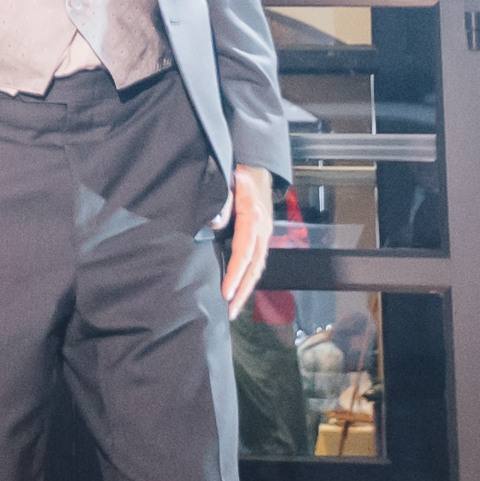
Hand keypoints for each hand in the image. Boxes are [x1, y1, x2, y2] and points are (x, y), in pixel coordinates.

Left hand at [220, 163, 275, 306]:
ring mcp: (265, 235)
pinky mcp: (262, 237)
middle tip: (230, 311)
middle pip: (254, 268)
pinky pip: (257, 262)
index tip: (225, 292)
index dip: (234, 274)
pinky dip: (249, 278)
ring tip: (233, 307)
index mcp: (254, 219)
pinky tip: (240, 289)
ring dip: (246, 289)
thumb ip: (223, 203)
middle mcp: (263, 230)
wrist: (258, 170)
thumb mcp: (230, 182)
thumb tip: (214, 223)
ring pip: (257, 268)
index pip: (243, 253)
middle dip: (242, 291)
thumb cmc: (241, 176)